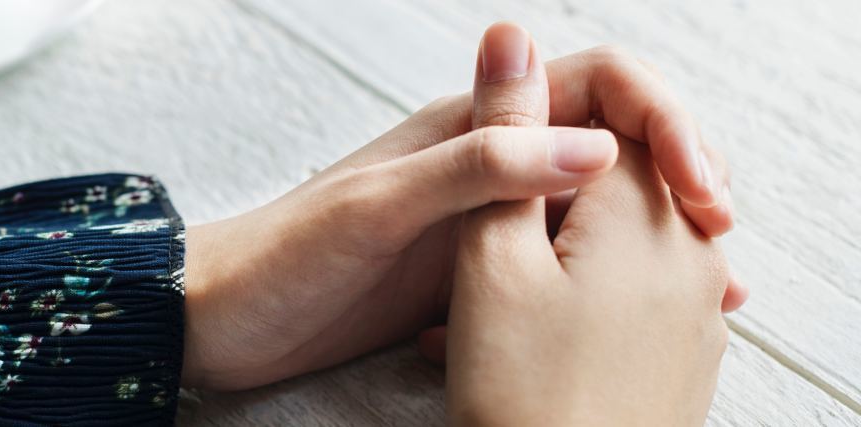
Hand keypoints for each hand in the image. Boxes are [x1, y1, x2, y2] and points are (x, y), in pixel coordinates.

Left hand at [181, 22, 740, 389]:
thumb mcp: (379, 206)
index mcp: (469, 124)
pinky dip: (607, 285)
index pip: (598, 83)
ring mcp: (484, 220)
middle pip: (613, 143)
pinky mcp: (472, 274)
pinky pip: (559, 267)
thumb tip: (598, 149)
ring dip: (652, 238)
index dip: (663, 120)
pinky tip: (637, 319)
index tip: (699, 186)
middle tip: (717, 244)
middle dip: (676, 179)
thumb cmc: (282, 256)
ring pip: (595, 209)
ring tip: (707, 289)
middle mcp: (487, 163)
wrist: (223, 318)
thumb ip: (478, 169)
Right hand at [442, 129, 727, 425]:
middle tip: (481, 245)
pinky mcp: (689, 355)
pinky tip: (523, 338)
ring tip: (485, 306)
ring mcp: (699, 310)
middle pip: (615, 181)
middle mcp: (694, 253)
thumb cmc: (521, 390)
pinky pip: (635, 296)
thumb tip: (514, 52)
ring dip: (551, 257)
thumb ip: (504, 147)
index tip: (491, 180)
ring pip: (619, 241)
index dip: (537, 134)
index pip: (607, 120)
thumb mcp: (490, 255)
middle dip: (546, 200)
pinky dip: (579, 302)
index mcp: (648, 212)